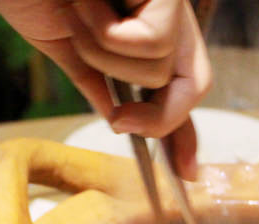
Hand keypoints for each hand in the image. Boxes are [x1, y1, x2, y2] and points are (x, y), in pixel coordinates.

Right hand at [0, 0, 211, 179]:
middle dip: (157, 115)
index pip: (180, 88)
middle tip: (122, 121)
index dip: (186, 132)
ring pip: (162, 69)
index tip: (187, 172)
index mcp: (146, 31)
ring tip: (80, 15)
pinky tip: (88, 2)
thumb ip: (96, 83)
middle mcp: (166, 15)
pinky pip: (150, 42)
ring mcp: (167, 2)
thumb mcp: (64, 46)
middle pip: (194, 85)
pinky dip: (108, 35)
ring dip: (106, 56)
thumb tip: (117, 118)